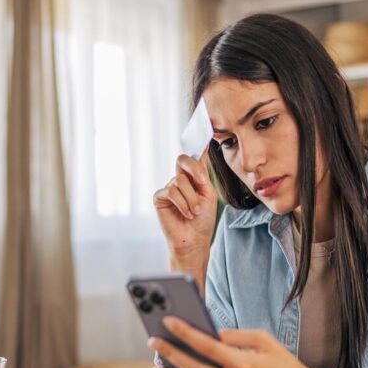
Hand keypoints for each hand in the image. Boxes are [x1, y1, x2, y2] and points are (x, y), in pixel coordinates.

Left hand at [149, 316, 315, 367]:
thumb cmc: (285, 365)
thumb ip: (236, 335)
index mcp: (244, 363)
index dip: (185, 333)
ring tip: (156, 365)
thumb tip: (209, 332)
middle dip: (170, 354)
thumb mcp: (265, 341)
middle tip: (153, 342)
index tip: (169, 321)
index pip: (207, 345)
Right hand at [153, 153, 216, 270]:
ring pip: (180, 181)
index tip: (205, 127)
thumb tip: (200, 152)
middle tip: (201, 182)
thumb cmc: (203, 220)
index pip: (196, 156)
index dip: (198, 142)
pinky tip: (187, 213)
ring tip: (194, 212)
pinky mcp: (159, 197)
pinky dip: (182, 203)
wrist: (194, 240)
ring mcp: (169, 187)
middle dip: (193, 168)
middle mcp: (180, 179)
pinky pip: (171, 191)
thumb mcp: (208, 194)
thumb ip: (202, 175)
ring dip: (191, 199)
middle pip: (183, 159)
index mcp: (194, 178)